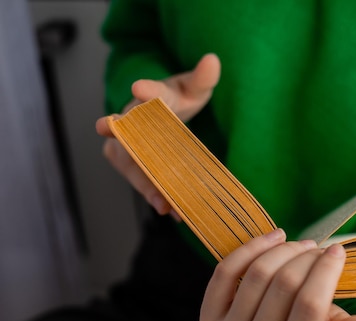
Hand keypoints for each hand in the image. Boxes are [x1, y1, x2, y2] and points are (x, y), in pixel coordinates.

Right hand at [95, 53, 220, 216]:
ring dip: (148, 187)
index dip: (147, 89)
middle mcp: (132, 120)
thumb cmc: (175, 99)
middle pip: (131, 139)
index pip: (148, 90)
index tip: (139, 87)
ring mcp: (127, 146)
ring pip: (133, 168)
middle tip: (146, 166)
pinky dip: (156, 197)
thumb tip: (213, 60)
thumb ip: (202, 78)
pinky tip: (173, 211)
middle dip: (137, 158)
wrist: (159, 114)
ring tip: (165, 205)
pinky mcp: (132, 166)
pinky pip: (141, 182)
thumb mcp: (192, 88)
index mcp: (151, 96)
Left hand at [199, 229, 355, 320]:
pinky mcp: (208, 320)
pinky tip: (273, 238)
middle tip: (319, 248)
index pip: (310, 307)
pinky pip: (226, 272)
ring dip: (283, 250)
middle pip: (284, 286)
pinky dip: (251, 248)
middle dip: (307, 257)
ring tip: (301, 245)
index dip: (326, 271)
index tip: (337, 250)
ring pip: (257, 275)